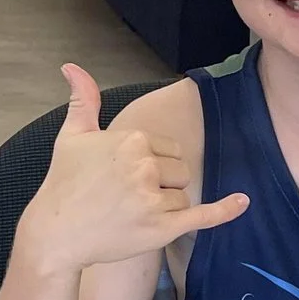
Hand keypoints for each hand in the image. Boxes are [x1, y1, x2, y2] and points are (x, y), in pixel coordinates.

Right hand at [18, 65, 249, 272]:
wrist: (55, 233)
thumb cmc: (64, 183)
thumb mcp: (72, 136)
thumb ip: (83, 100)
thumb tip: (72, 66)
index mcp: (132, 139)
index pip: (168, 148)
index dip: (151, 163)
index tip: (124, 176)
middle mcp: (145, 165)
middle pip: (180, 170)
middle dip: (161, 183)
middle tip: (126, 197)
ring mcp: (154, 199)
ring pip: (183, 195)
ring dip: (166, 206)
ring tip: (131, 213)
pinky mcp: (162, 228)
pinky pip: (203, 215)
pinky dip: (226, 210)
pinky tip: (243, 201)